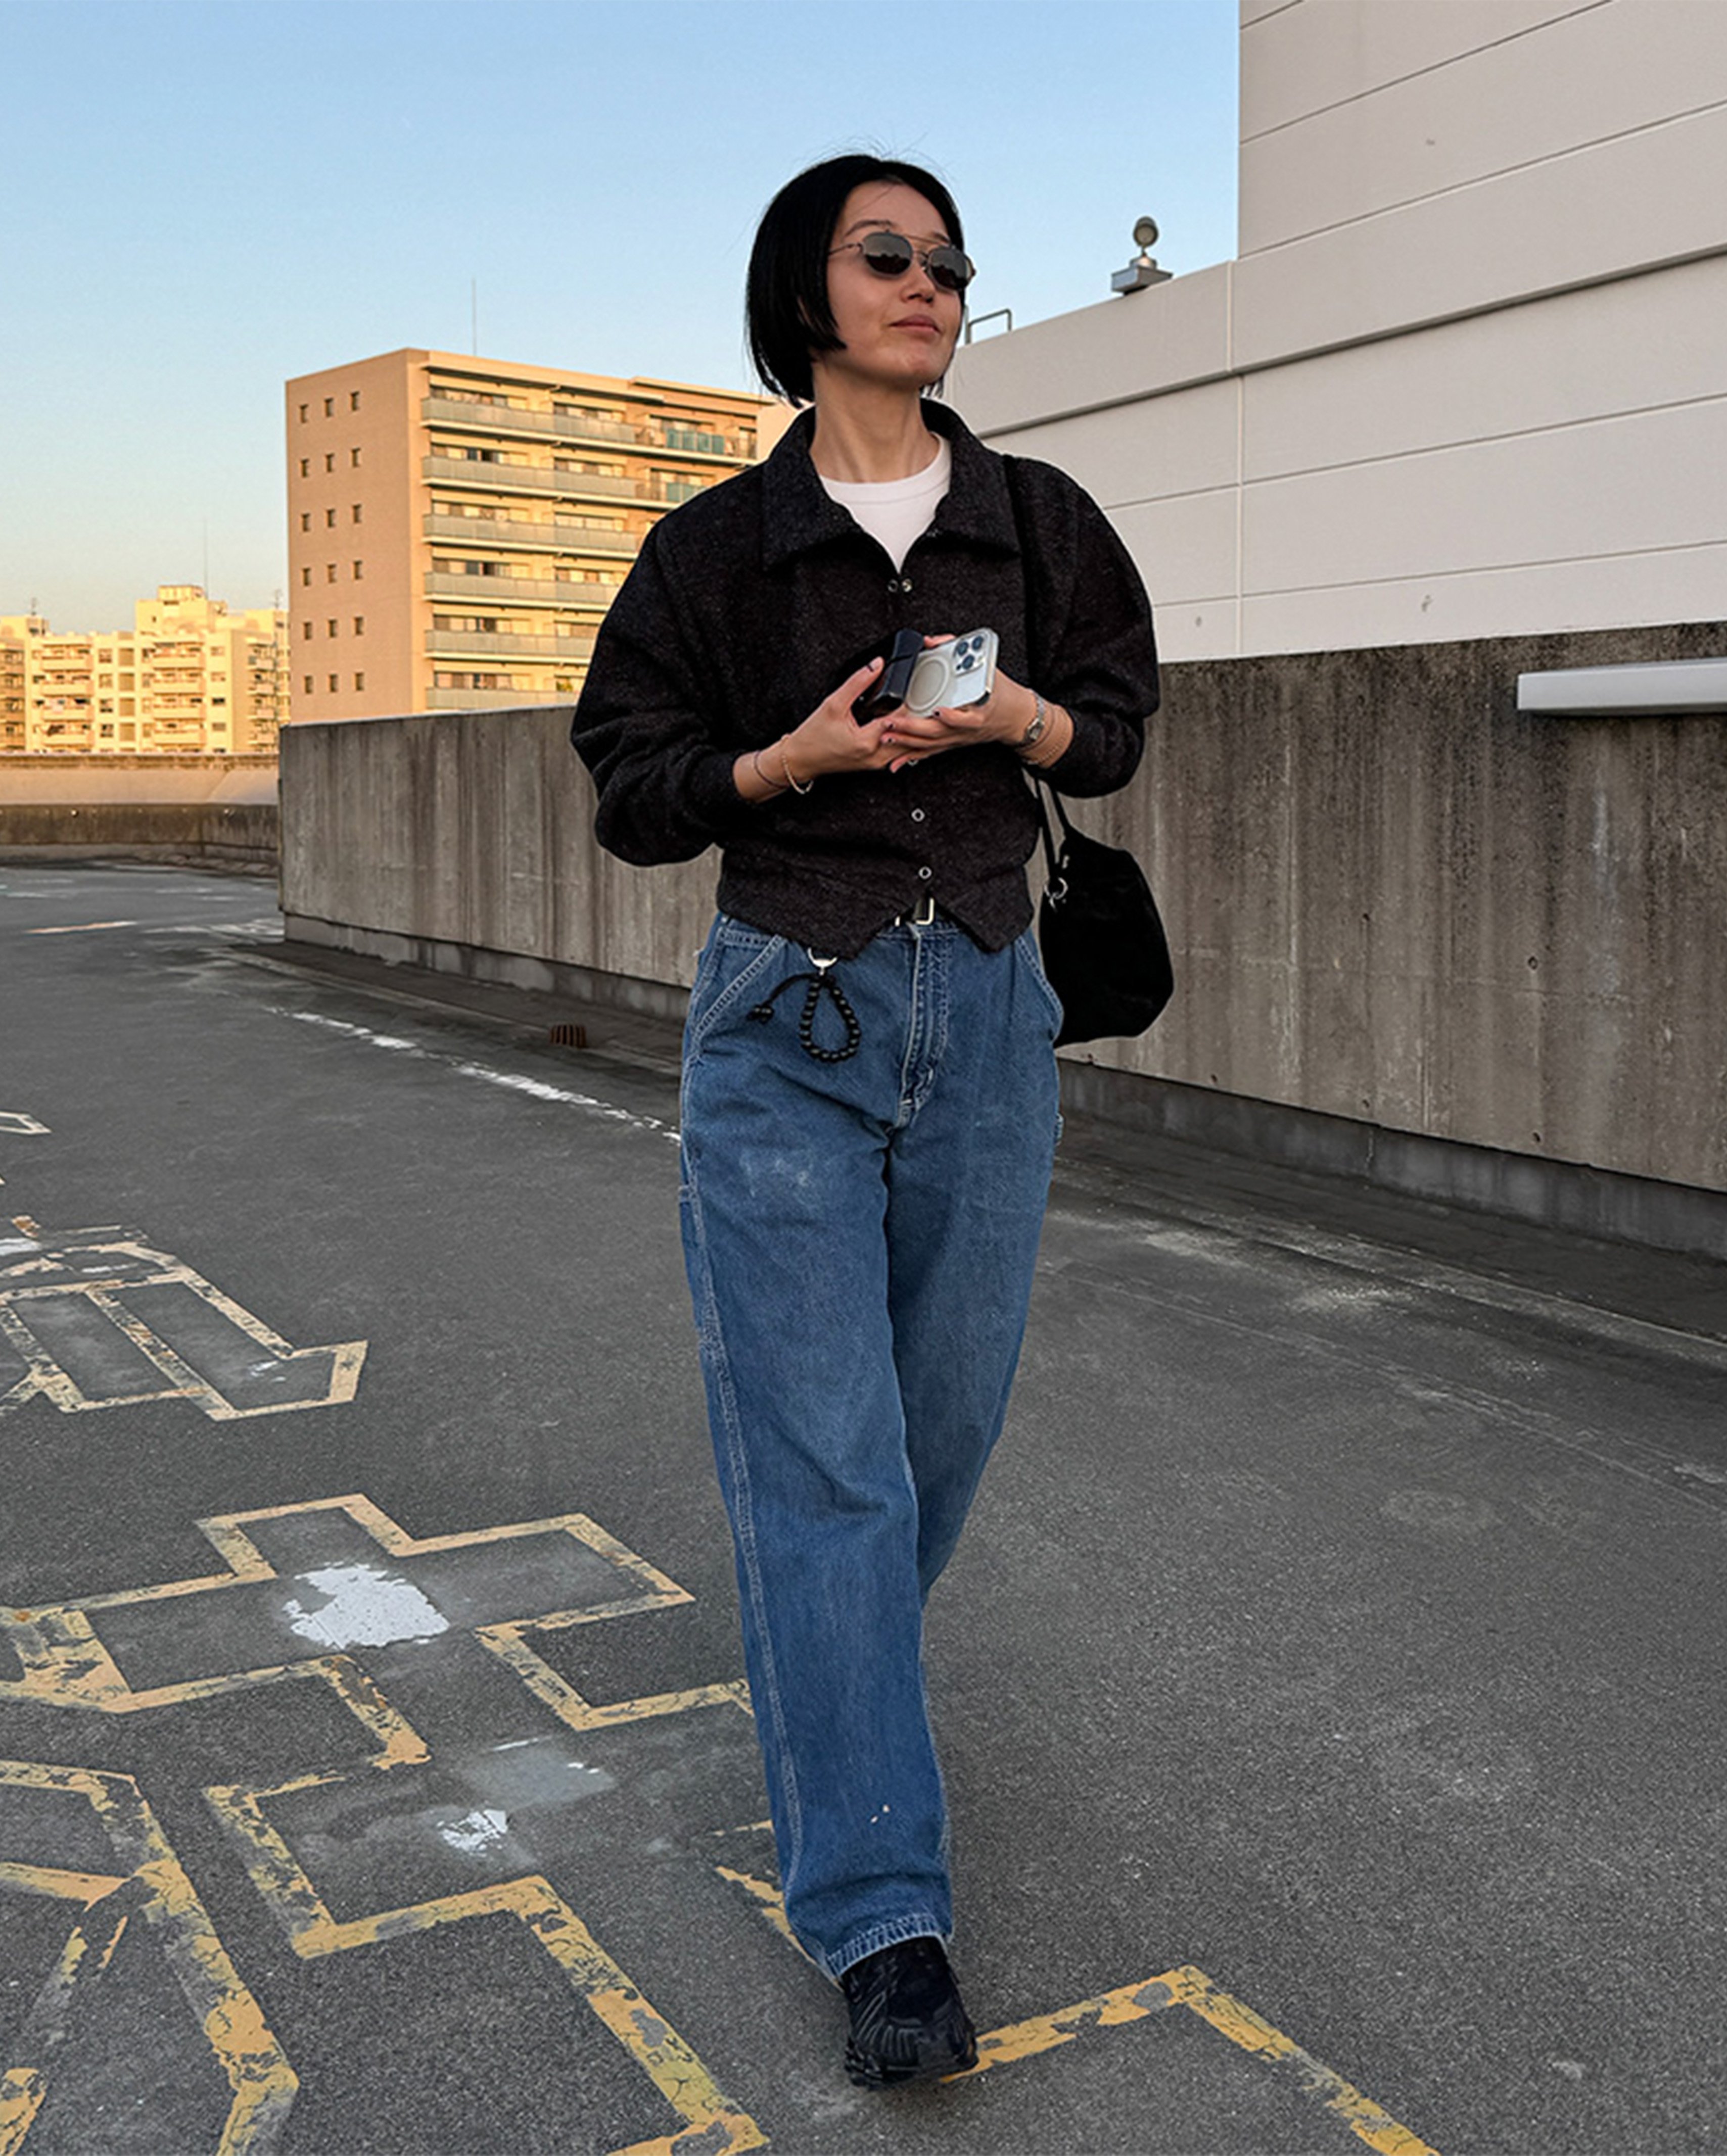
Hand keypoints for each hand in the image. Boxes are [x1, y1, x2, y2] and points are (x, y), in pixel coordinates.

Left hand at [876, 636, 1035, 773]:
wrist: (1014, 718)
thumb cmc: (1000, 693)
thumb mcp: (986, 667)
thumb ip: (956, 648)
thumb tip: (930, 641)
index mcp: (980, 710)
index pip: (968, 717)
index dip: (953, 717)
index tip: (940, 712)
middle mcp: (967, 729)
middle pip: (939, 733)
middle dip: (913, 728)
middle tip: (892, 722)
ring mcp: (957, 738)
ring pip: (930, 744)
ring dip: (906, 742)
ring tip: (886, 737)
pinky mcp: (951, 743)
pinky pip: (929, 752)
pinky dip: (911, 757)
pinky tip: (895, 763)